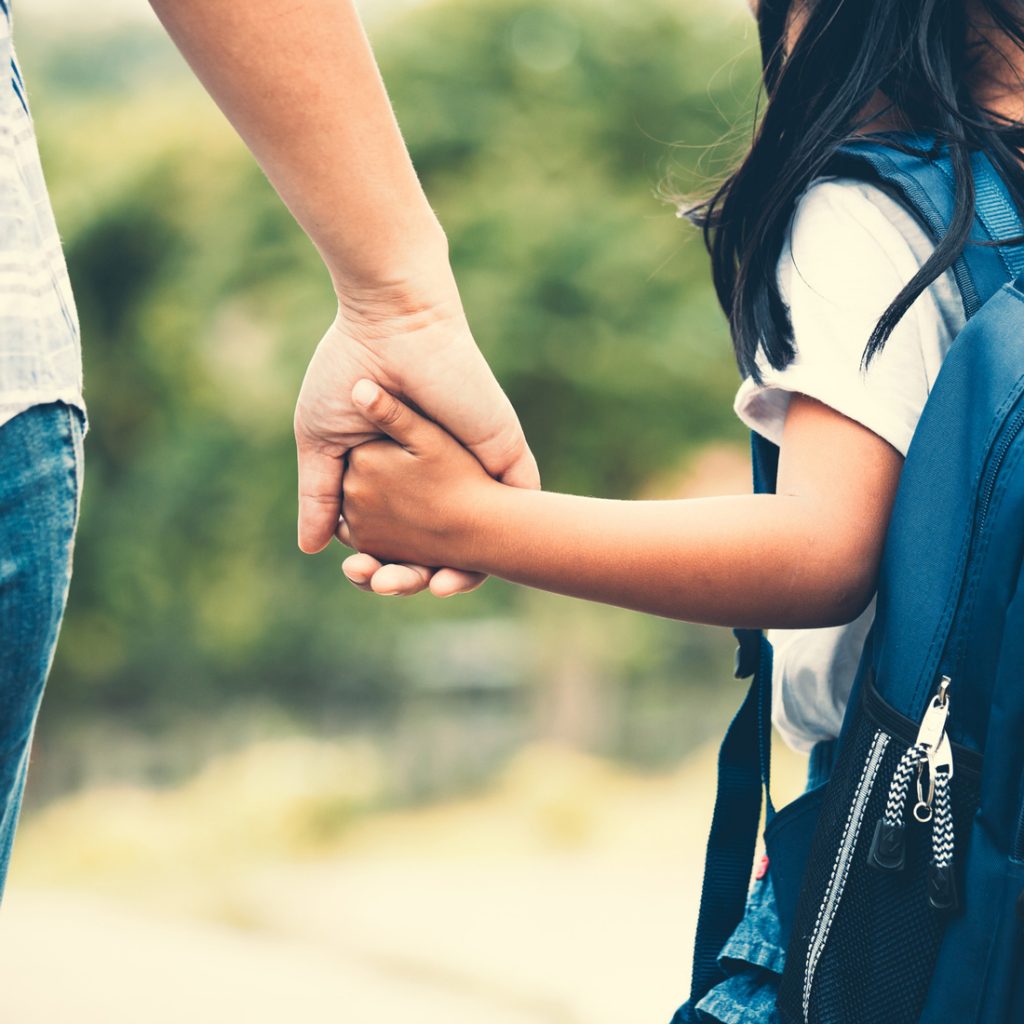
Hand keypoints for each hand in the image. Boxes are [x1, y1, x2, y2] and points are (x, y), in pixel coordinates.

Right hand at [294, 289, 539, 595]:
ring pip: (476, 542)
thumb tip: (310, 549)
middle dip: (411, 576)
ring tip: (426, 588)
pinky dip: (498, 550)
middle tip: (384, 586)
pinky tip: (467, 574)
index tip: (359, 575)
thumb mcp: (323, 443)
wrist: (394, 325)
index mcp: (398, 475)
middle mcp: (439, 478)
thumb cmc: (349, 373)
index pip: (394, 536)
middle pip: (434, 548)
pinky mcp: (504, 457)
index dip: (379, 563)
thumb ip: (319, 495)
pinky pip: (516, 515)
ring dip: (454, 574)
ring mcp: (473, 470)